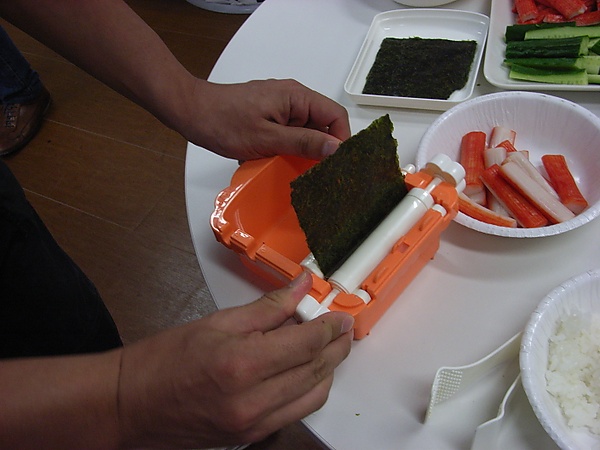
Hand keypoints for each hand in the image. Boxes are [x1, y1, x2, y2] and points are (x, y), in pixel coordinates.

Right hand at [117, 271, 353, 448]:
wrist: (132, 404)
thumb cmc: (164, 360)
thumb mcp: (217, 321)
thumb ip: (268, 307)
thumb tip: (300, 288)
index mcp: (243, 364)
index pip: (306, 344)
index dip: (329, 326)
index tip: (338, 315)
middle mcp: (253, 401)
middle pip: (316, 371)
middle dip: (336, 347)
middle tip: (341, 328)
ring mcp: (253, 425)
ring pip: (313, 397)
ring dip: (327, 370)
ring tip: (326, 347)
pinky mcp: (251, 437)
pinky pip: (294, 412)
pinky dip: (308, 390)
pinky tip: (303, 371)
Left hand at [184, 79, 350, 160]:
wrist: (192, 112)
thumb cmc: (223, 122)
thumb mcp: (267, 138)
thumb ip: (304, 142)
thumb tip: (336, 148)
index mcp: (297, 97)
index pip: (335, 116)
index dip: (340, 140)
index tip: (336, 164)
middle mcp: (293, 98)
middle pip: (322, 124)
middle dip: (320, 148)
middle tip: (314, 172)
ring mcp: (280, 107)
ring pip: (306, 131)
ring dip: (302, 150)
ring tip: (292, 167)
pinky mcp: (270, 115)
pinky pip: (289, 133)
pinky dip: (287, 148)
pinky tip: (276, 160)